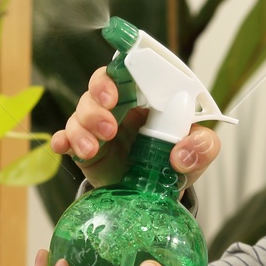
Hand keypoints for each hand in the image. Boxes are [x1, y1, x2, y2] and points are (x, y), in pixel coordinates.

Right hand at [48, 66, 220, 191]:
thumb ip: (203, 147)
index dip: (122, 69)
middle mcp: (120, 106)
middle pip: (100, 84)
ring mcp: (99, 126)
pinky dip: (62, 139)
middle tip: (109, 113)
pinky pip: (66, 136)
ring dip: (84, 125)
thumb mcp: (198, 154)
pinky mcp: (83, 147)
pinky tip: (64, 146)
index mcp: (147, 98)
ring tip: (94, 147)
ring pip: (81, 111)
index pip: (132, 70)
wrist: (154, 196)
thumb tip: (181, 154)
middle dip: (99, 94)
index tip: (120, 83)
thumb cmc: (174, 163)